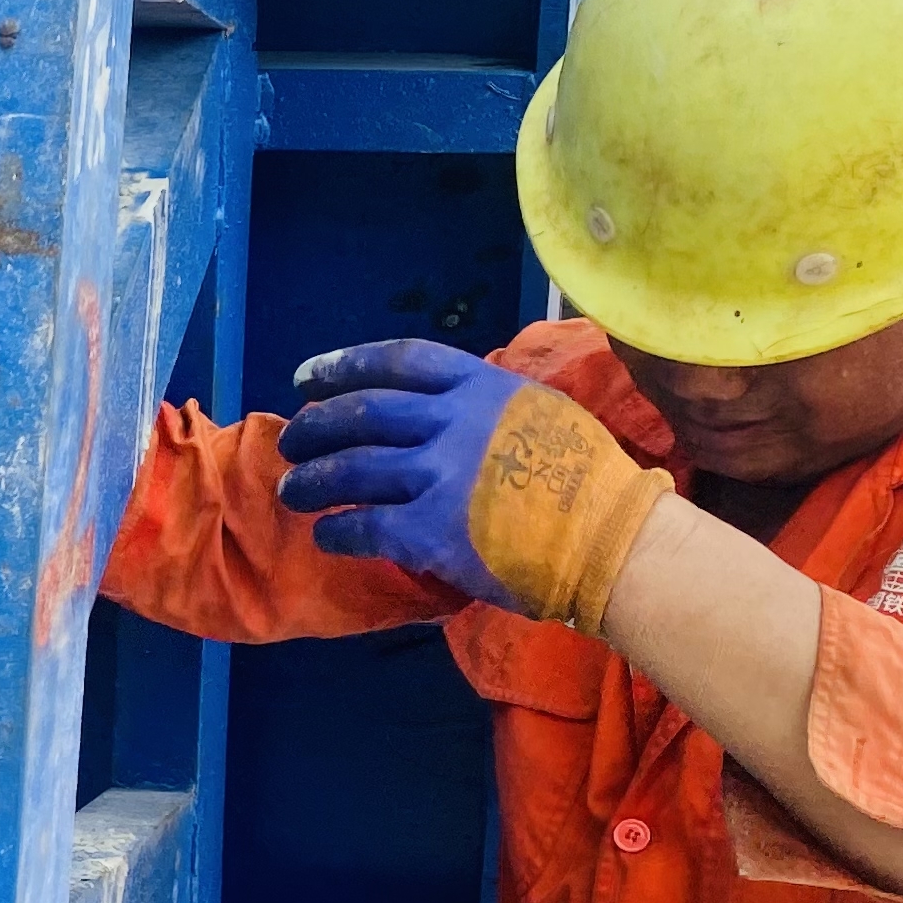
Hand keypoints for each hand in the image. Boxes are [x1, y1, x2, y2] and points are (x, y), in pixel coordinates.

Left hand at [276, 339, 669, 631]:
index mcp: (481, 386)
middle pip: (360, 413)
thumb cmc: (588, 482)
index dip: (343, 366)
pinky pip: (363, 527)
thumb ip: (484, 406)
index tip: (307, 378)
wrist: (612, 542)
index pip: (397, 361)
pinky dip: (336, 532)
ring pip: (350, 470)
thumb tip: (439, 405)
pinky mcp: (430, 530)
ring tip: (291, 492)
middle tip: (291, 440)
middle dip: (314, 427)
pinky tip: (326, 537)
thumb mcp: (539, 413)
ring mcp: (438, 475)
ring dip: (311, 481)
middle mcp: (453, 422)